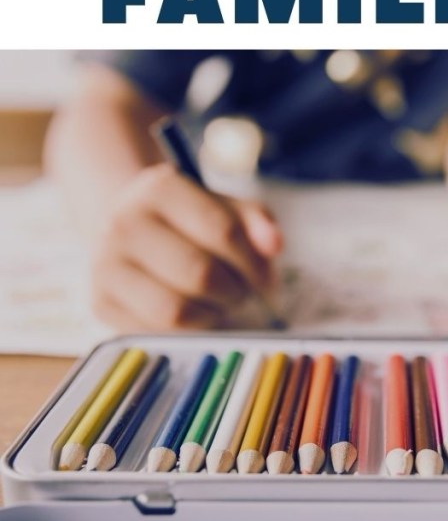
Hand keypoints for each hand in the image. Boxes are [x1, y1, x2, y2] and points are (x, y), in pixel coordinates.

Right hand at [91, 163, 282, 330]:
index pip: (223, 231)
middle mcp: (124, 221)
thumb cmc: (188, 219)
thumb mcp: (225, 207)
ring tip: (219, 303)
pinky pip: (155, 333)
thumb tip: (275, 245)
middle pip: (201, 274)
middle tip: (242, 293)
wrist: (128, 228)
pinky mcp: (99, 301)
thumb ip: (256, 222)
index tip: (268, 281)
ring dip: (212, 315)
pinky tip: (194, 314)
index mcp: (159, 187)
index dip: (256, 264)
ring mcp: (105, 263)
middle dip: (235, 292)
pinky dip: (185, 331)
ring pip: (176, 311)